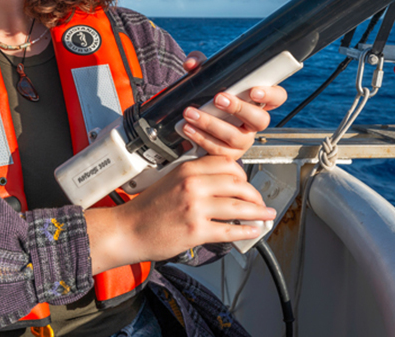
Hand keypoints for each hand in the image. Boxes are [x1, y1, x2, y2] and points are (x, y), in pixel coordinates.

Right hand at [85, 155, 276, 272]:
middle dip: (254, 194)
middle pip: (237, 183)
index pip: (226, 163)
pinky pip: (229, 229)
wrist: (128, 229)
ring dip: (258, 212)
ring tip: (266, 215)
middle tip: (260, 202)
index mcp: (187, 168)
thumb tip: (226, 184)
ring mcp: (195, 208)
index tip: (247, 183)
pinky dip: (246, 231)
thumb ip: (196, 178)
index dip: (243, 174)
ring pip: (238, 206)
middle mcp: (193, 184)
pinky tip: (253, 231)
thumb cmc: (148, 208)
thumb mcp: (171, 180)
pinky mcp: (195, 230)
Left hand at [180, 51, 287, 158]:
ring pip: (235, 136)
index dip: (271, 95)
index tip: (254, 91)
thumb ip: (201, 65)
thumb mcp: (206, 77)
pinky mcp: (227, 154)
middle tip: (218, 99)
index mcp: (256, 101)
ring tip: (191, 113)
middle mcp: (253, 123)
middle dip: (239, 109)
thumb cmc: (208, 97)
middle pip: (260, 120)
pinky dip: (200, 137)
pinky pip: (218, 149)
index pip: (278, 97)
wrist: (191, 122)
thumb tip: (191, 63)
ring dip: (211, 124)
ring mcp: (242, 140)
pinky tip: (187, 128)